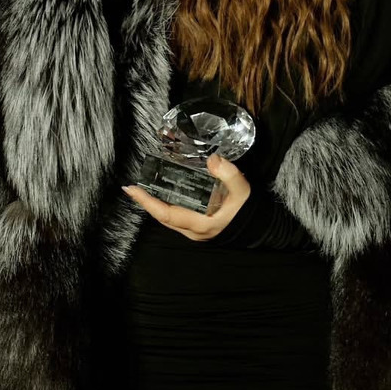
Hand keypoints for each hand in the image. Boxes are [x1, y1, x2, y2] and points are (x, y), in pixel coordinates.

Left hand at [123, 155, 250, 240]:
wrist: (258, 225)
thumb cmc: (247, 209)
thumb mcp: (242, 190)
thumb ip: (229, 174)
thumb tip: (212, 159)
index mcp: (200, 224)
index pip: (166, 214)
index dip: (147, 202)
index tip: (131, 190)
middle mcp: (192, 230)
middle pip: (162, 216)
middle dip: (147, 202)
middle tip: (133, 187)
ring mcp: (193, 230)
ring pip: (168, 217)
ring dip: (154, 203)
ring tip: (142, 188)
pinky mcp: (196, 225)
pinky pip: (175, 215)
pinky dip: (165, 204)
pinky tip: (161, 192)